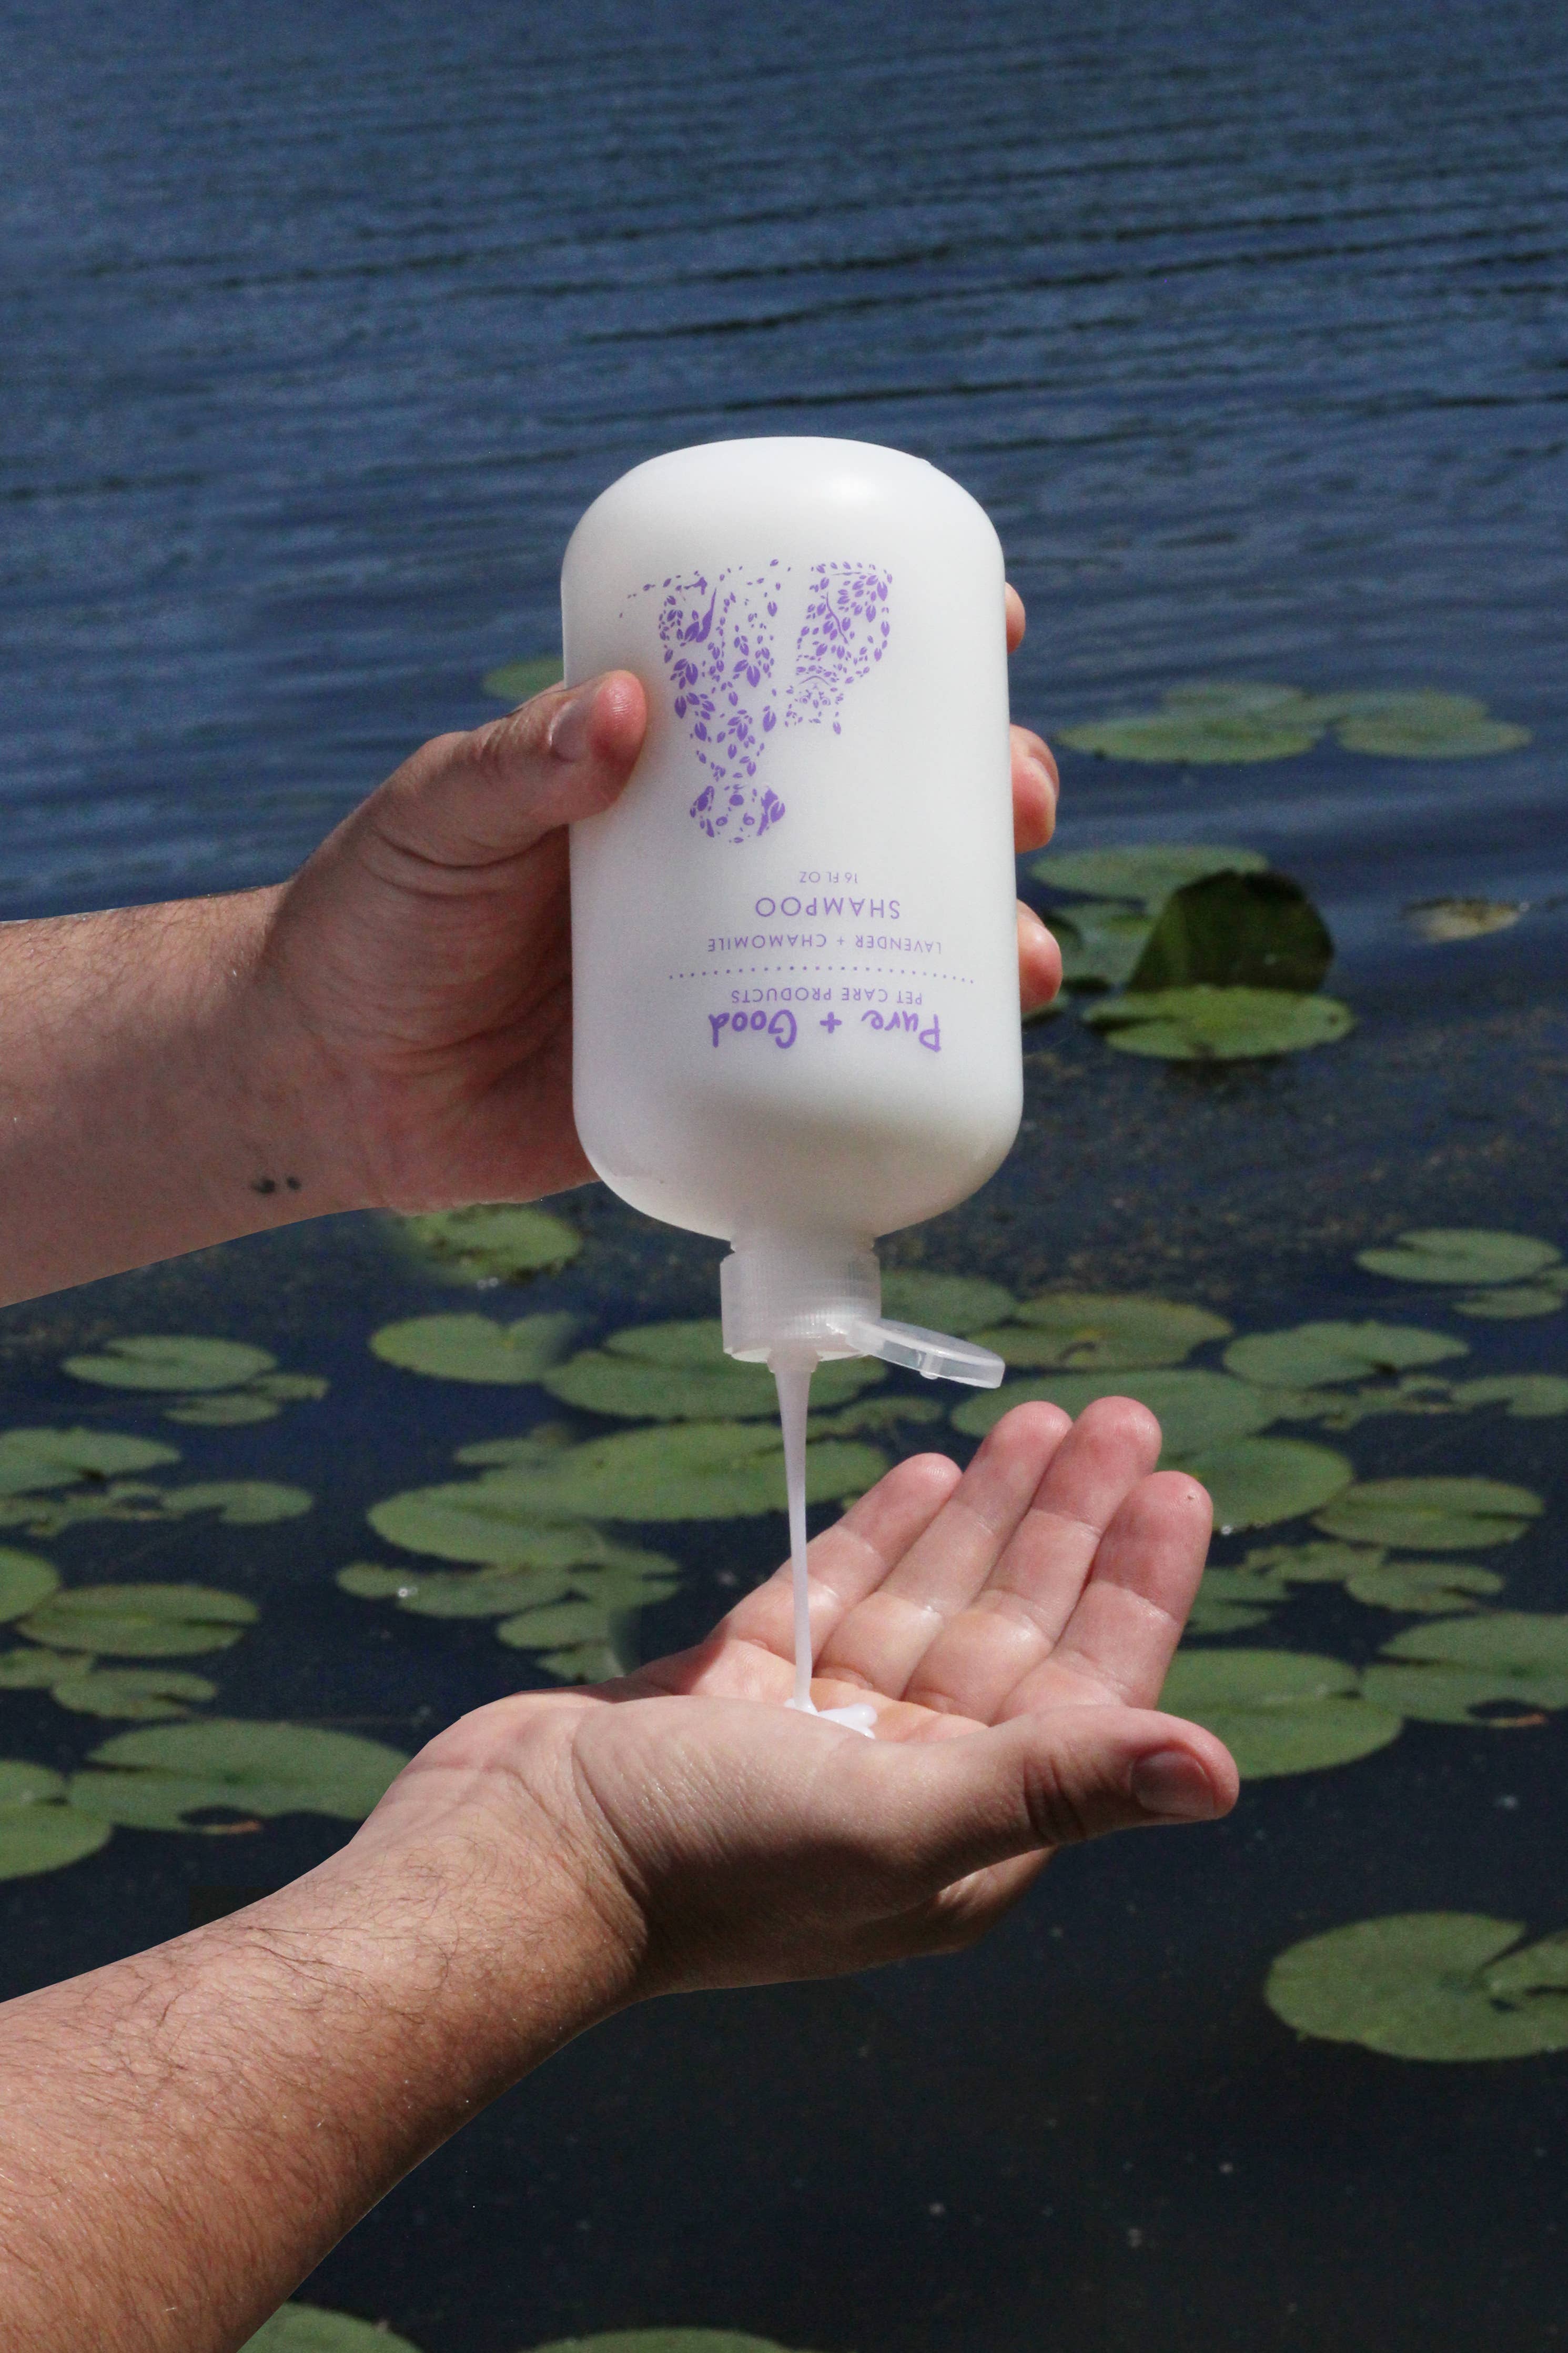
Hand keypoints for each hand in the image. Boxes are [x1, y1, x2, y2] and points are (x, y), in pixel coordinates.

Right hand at [0, 1402, 1229, 2349]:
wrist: (518, 1859)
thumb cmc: (711, 1857)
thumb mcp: (906, 1819)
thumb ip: (1059, 1783)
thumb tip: (1222, 1774)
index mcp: (968, 1830)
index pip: (1084, 1685)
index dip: (1135, 1582)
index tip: (1174, 1487)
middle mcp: (908, 1782)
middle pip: (1015, 1625)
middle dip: (1068, 1521)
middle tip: (1118, 1417)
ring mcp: (820, 1734)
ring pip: (932, 1597)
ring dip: (989, 1512)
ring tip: (1039, 1422)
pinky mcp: (739, 1690)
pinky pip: (836, 1594)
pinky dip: (884, 1534)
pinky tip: (929, 1475)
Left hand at [256, 587, 1060, 1213]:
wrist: (324, 1083)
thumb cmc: (371, 920)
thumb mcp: (435, 815)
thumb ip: (514, 762)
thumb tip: (632, 710)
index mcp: (675, 781)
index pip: (809, 701)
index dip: (914, 661)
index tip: (991, 630)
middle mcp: (726, 871)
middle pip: (891, 820)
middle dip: (987, 801)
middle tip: (1021, 799)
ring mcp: (733, 979)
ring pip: (892, 948)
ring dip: (986, 942)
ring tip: (1026, 957)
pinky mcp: (721, 1085)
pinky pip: (837, 1075)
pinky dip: (915, 1072)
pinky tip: (973, 1067)